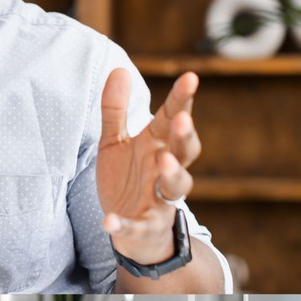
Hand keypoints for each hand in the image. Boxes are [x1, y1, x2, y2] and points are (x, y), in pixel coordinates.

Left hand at [96, 69, 199, 264]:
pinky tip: (109, 222)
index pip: (172, 118)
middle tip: (181, 120)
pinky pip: (138, 227)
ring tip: (163, 161)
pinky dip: (125, 226)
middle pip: (184, 151)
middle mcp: (164, 170)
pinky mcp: (145, 226)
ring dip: (173, 175)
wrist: (130, 232)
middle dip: (184, 136)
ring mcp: (159, 200)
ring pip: (176, 188)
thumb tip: (117, 68)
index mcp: (157, 145)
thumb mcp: (115, 141)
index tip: (191, 77)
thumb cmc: (128, 179)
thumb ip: (115, 109)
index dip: (182, 99)